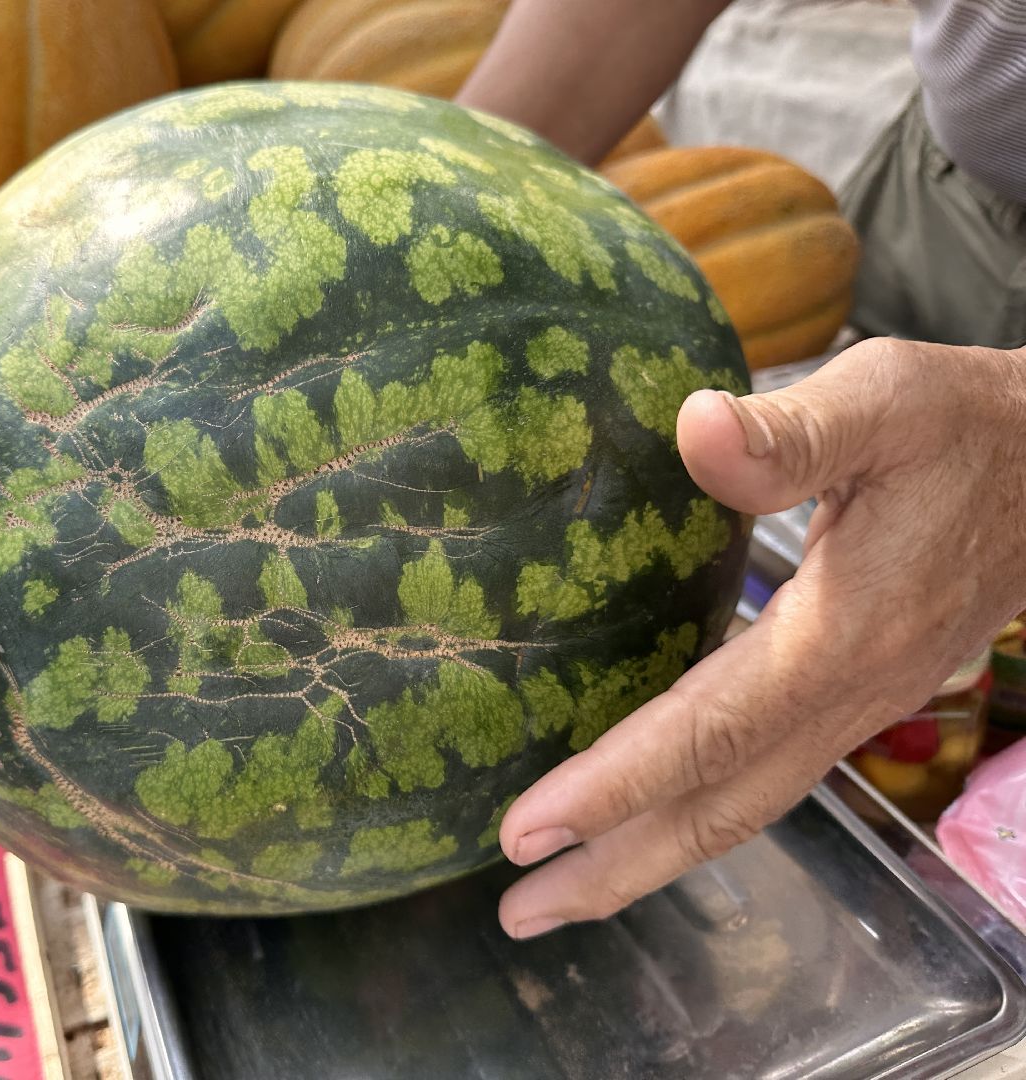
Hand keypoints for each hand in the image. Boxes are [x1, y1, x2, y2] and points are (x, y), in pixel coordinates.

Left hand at [498, 337, 1025, 938]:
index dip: (615, 785)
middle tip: (518, 910)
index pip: (708, 732)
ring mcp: (855, 705)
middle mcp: (846, 695)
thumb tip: (695, 428)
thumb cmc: (969, 427)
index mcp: (840, 638)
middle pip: (720, 808)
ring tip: (560, 890)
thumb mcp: (887, 400)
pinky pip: (761, 774)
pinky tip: (643, 811)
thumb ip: (792, 431)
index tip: (526, 829)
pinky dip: (692, 809)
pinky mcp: (853, 694)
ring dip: (648, 854)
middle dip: (615, 865)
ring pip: (743, 804)